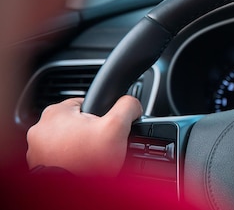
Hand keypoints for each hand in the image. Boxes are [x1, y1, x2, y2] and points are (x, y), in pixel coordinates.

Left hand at [27, 95, 141, 176]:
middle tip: (100, 147)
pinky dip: (70, 160)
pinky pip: (59, 156)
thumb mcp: (117, 127)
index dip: (101, 116)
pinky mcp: (38, 164)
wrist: (71, 194)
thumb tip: (133, 104)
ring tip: (91, 159)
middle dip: (90, 134)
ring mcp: (36, 148)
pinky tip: (81, 167)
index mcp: (56, 112)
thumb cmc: (87, 162)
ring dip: (80, 147)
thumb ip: (127, 107)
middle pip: (77, 123)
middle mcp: (40, 128)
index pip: (86, 104)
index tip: (105, 130)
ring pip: (68, 140)